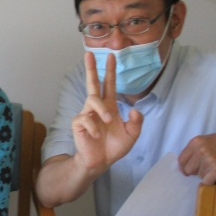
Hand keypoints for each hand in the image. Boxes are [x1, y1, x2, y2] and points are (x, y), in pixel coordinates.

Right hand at [71, 52, 143, 175]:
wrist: (101, 162)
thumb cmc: (114, 146)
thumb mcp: (132, 135)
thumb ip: (136, 122)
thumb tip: (133, 109)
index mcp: (109, 106)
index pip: (109, 84)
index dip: (110, 71)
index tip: (111, 56)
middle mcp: (97, 107)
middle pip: (92, 83)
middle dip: (91, 68)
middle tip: (89, 53)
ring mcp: (87, 115)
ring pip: (91, 100)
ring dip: (101, 110)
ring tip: (108, 121)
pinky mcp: (79, 124)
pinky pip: (85, 119)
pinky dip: (93, 127)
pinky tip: (95, 135)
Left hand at [178, 134, 215, 184]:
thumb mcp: (208, 140)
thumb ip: (195, 149)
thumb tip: (182, 165)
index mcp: (196, 142)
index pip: (181, 160)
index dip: (184, 168)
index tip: (188, 172)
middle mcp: (201, 149)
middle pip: (188, 170)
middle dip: (197, 171)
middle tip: (207, 168)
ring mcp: (210, 159)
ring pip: (200, 176)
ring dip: (207, 174)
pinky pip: (207, 181)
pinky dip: (212, 180)